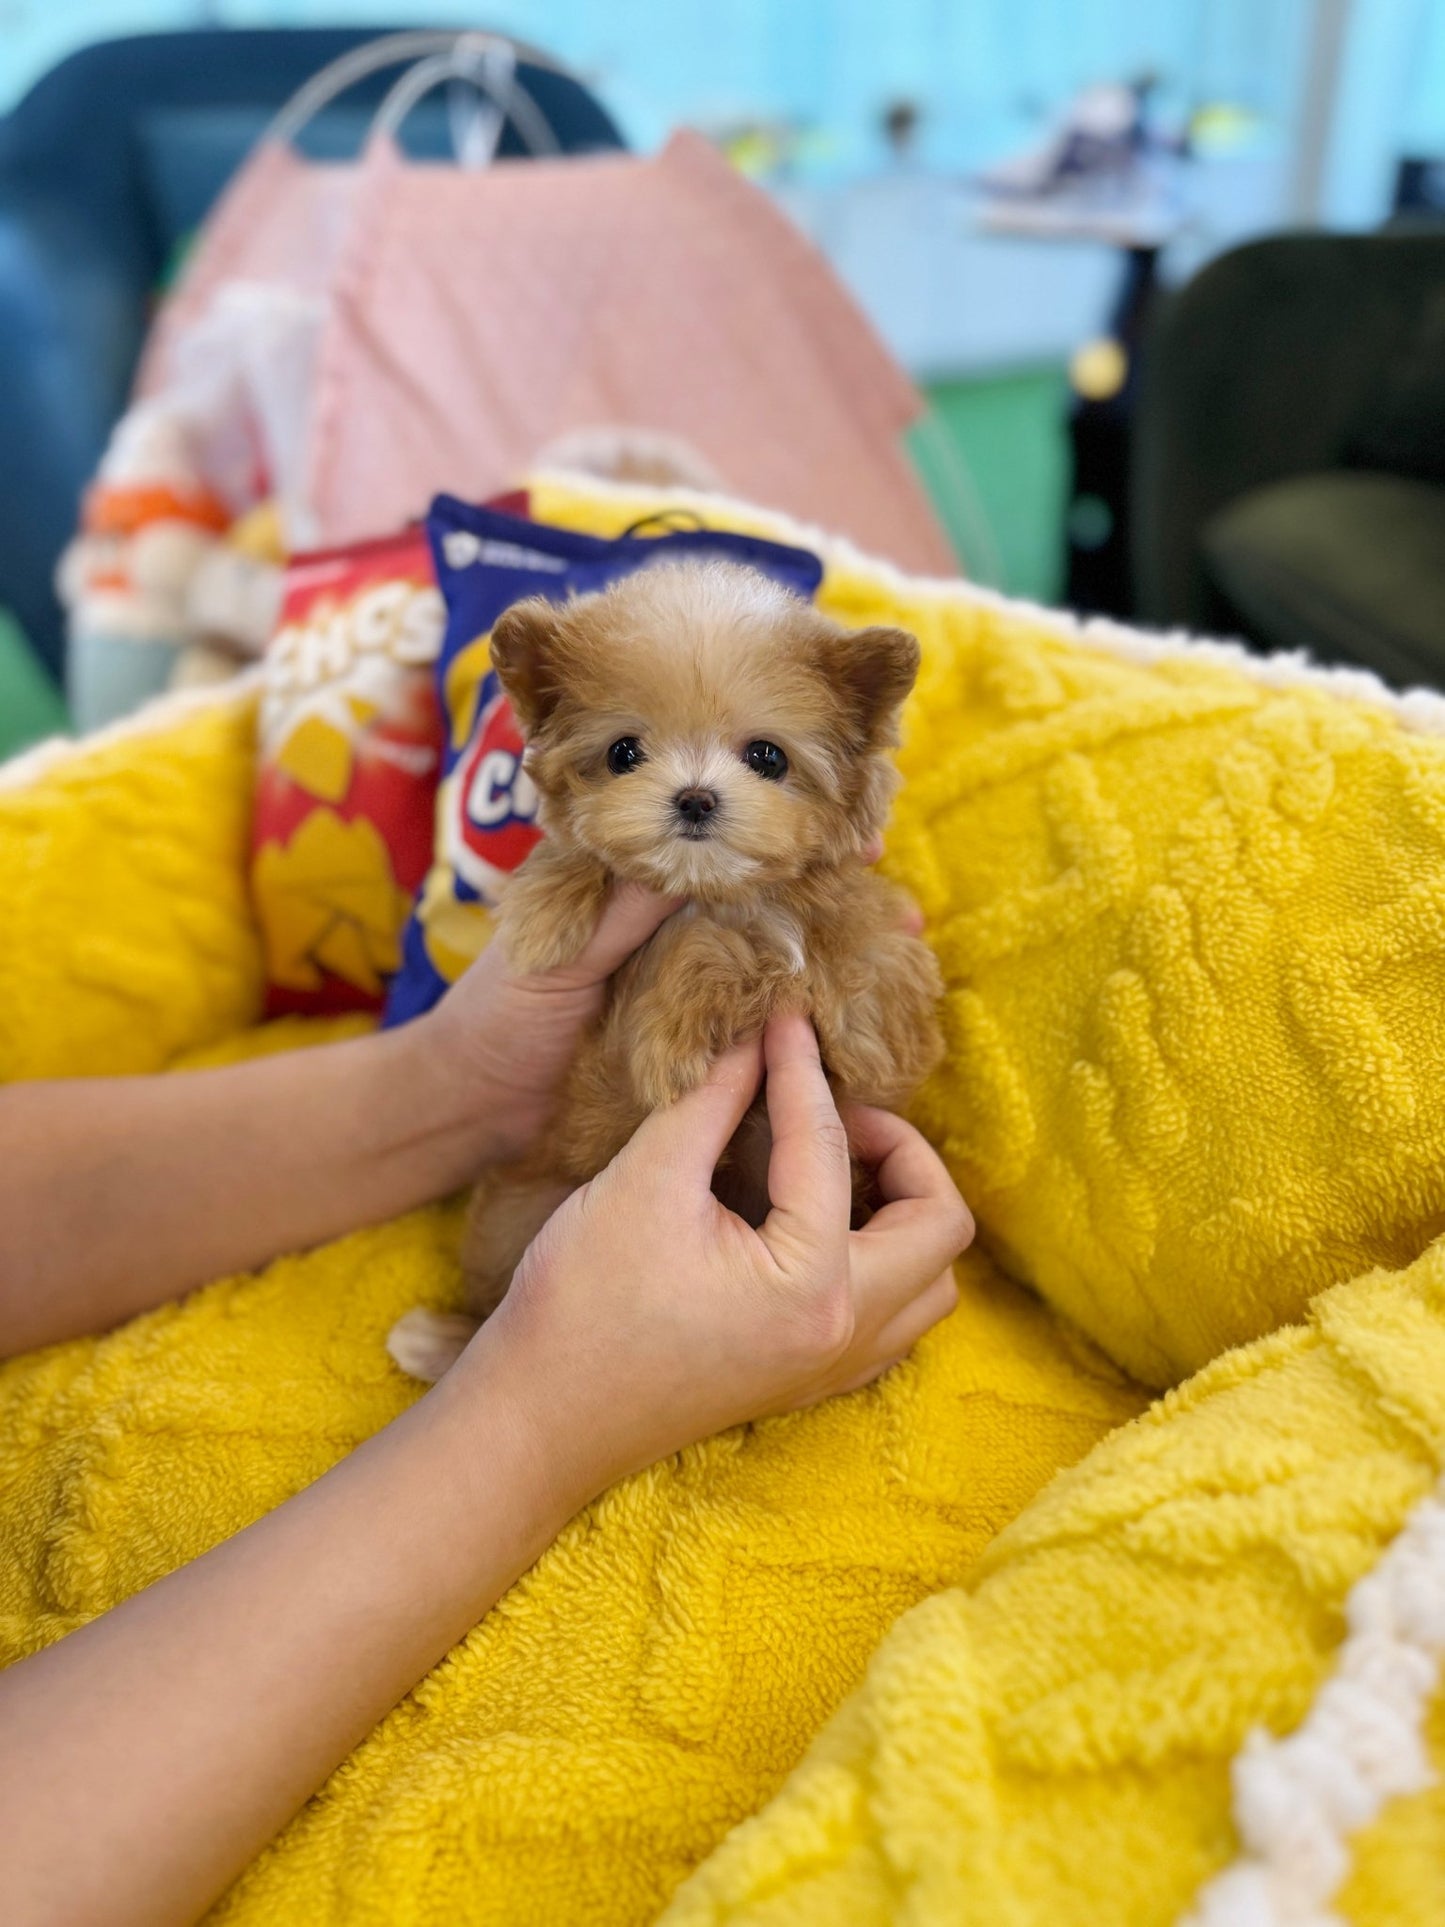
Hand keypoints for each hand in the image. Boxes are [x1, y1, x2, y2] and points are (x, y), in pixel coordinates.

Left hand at [412, 839, 918, 1170]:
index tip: (854, 839)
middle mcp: (669, 931)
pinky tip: (851, 1012)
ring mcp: (684, 988)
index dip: (789, 842)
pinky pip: (754, 1021)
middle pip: (767, 902)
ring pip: (772, 958)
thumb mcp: (558, 949)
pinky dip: (804, 1012)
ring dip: (834, 949)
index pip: (724, 850)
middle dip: (835, 898)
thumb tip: (688, 845)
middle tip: (904, 908)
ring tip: (902, 943)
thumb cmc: (496, 1016)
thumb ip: (618, 910)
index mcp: (634, 890)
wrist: (469, 1103)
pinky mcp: (689, 1044)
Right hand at [462, 1014, 973, 1507]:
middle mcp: (842, 1333)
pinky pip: (892, 1318)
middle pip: (940, 1224)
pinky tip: (817, 1224)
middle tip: (830, 1112)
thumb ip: (712, 1100)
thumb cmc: (581, 1303)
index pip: (829, 1148)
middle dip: (898, 1150)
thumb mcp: (645, 1181)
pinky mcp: (807, 1381)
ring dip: (904, 1213)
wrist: (537, 1419)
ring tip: (834, 1167)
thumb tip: (756, 1036)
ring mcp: (830, 1367)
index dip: (801, 1068)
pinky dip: (882, 1262)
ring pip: (930, 1281)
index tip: (783, 1017)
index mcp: (811, 1284)